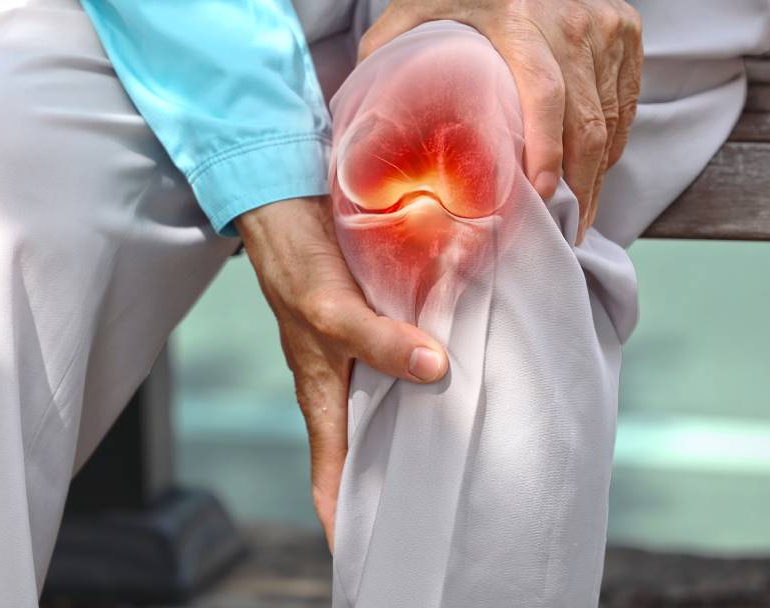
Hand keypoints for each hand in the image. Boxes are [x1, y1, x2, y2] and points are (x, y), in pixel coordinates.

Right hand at [235, 197, 448, 548]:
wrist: (291, 209)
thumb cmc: (295, 268)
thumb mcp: (332, 311)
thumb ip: (378, 341)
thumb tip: (434, 369)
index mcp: (323, 400)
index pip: (332, 481)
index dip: (348, 524)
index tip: (376, 559)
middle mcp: (345, 386)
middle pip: (376, 449)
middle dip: (406, 478)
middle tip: (452, 505)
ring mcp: (365, 356)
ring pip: (401, 403)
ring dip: (432, 418)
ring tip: (479, 443)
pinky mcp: (384, 325)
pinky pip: (415, 357)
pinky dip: (440, 366)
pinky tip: (476, 364)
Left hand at [359, 0, 642, 243]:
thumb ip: (385, 46)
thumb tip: (351, 108)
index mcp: (517, 18)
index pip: (545, 95)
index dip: (546, 153)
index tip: (537, 198)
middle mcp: (573, 26)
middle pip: (589, 123)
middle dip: (580, 187)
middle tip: (564, 232)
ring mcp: (609, 31)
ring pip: (614, 121)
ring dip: (598, 174)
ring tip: (579, 215)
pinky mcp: (630, 35)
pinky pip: (627, 104)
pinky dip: (613, 144)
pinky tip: (593, 174)